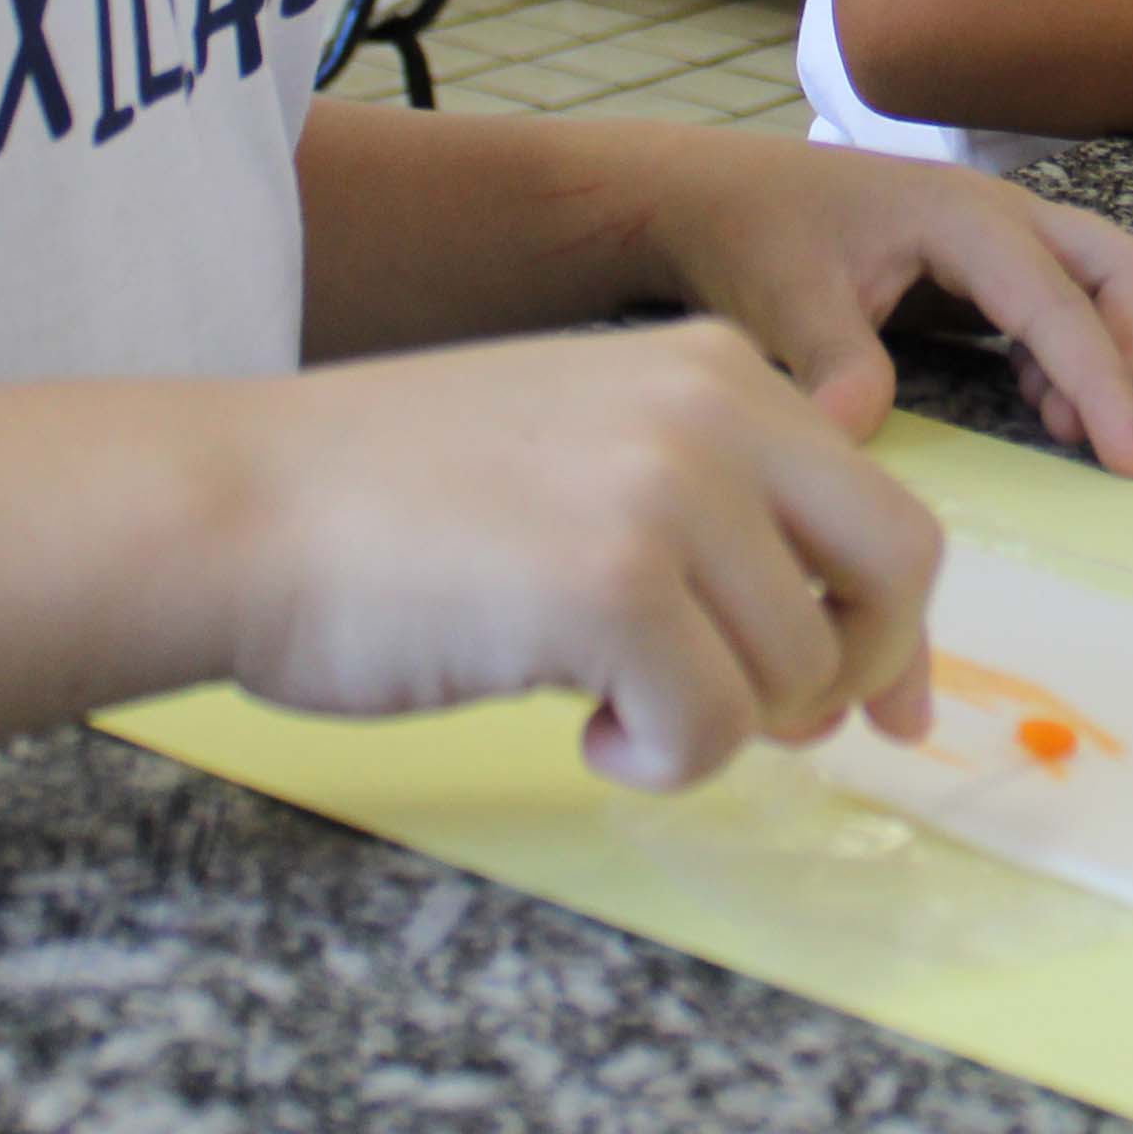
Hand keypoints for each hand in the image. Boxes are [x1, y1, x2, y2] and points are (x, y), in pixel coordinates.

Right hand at [228, 317, 947, 792]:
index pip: (882, 509)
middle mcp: (714, 413)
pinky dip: (660, 762)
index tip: (884, 708)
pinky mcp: (615, 591)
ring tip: (607, 704)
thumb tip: (845, 670)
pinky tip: (581, 727)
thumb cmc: (392, 504)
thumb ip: (714, 522)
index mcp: (716, 371)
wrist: (237, 505)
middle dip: (851, 673)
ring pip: (799, 674)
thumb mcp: (586, 455)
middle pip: (895, 576)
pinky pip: (713, 731)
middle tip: (756, 722)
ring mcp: (669, 497)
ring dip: (716, 728)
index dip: (890, 626)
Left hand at [624, 125, 1132, 474]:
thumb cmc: (754, 235)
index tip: (1131, 460)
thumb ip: (832, 362)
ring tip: (1047, 421)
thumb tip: (855, 433)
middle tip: (1091, 432)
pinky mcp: (988, 258)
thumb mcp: (783, 300)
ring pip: (1105, 278)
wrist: (720, 195)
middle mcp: (1000, 214)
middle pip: (1123, 267)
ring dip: (1100, 352)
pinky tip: (1026, 396)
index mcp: (961, 218)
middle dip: (1128, 350)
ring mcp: (1000, 232)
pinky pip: (1066, 297)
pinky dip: (1068, 350)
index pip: (1060, 305)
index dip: (1103, 385)